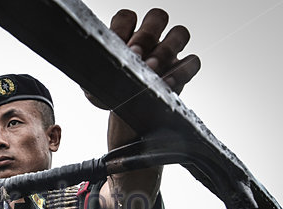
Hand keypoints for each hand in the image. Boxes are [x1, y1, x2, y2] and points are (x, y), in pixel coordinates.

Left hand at [86, 8, 200, 107]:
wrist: (123, 112)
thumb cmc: (108, 92)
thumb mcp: (94, 82)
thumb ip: (95, 69)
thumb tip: (97, 62)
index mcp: (125, 35)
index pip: (126, 17)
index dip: (124, 27)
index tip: (118, 46)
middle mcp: (149, 38)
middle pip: (157, 17)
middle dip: (147, 35)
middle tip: (136, 57)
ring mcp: (168, 52)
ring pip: (179, 33)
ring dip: (166, 50)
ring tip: (152, 71)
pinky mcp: (180, 70)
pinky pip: (191, 61)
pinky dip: (181, 71)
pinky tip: (166, 85)